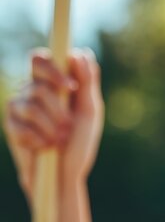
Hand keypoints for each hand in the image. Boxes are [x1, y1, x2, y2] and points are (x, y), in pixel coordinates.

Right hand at [3, 48, 103, 202]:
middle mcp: (33, 90)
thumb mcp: (90, 110)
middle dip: (56, 106)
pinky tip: (46, 147)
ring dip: (51, 126)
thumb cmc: (80, 140)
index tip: (71, 87)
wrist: (65, 174)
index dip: (53, 69)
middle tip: (69, 124)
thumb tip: (80, 53)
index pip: (41, 59)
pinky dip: (39, 139)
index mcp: (54, 82)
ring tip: (61, 139)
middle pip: (36, 83)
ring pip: (30, 104)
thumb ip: (88, 81)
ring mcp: (19, 107)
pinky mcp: (10, 126)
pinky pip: (20, 125)